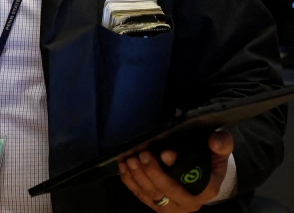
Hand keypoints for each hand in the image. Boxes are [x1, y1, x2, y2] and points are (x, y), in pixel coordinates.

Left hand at [119, 131, 233, 211]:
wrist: (202, 179)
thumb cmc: (209, 163)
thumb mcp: (219, 153)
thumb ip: (222, 145)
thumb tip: (215, 140)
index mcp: (207, 189)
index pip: (192, 182)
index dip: (177, 168)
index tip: (164, 152)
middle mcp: (190, 203)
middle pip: (168, 190)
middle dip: (152, 172)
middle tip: (142, 154)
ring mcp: (172, 207)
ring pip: (152, 195)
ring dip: (138, 177)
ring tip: (130, 160)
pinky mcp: (157, 206)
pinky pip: (141, 196)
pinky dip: (130, 182)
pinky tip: (123, 167)